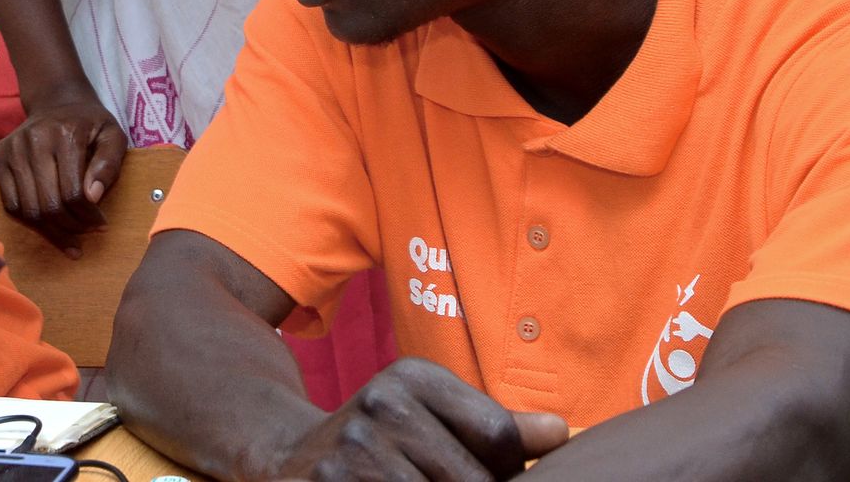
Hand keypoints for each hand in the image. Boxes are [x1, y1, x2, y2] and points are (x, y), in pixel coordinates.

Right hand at [0, 90, 127, 257]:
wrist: (56, 102)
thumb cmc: (89, 123)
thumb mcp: (113, 135)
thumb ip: (109, 164)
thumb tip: (92, 197)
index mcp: (65, 134)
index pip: (73, 192)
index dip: (88, 217)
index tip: (101, 225)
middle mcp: (34, 140)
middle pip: (49, 204)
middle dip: (70, 227)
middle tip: (85, 232)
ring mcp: (12, 149)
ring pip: (28, 209)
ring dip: (51, 230)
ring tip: (69, 233)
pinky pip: (11, 204)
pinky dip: (30, 221)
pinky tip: (48, 223)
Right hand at [272, 357, 568, 480]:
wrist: (285, 454)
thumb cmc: (382, 438)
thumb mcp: (432, 415)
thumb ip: (497, 427)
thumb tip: (563, 432)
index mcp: (413, 378)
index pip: (499, 439)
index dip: (509, 473)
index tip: (491, 477)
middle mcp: (380, 404)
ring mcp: (352, 450)